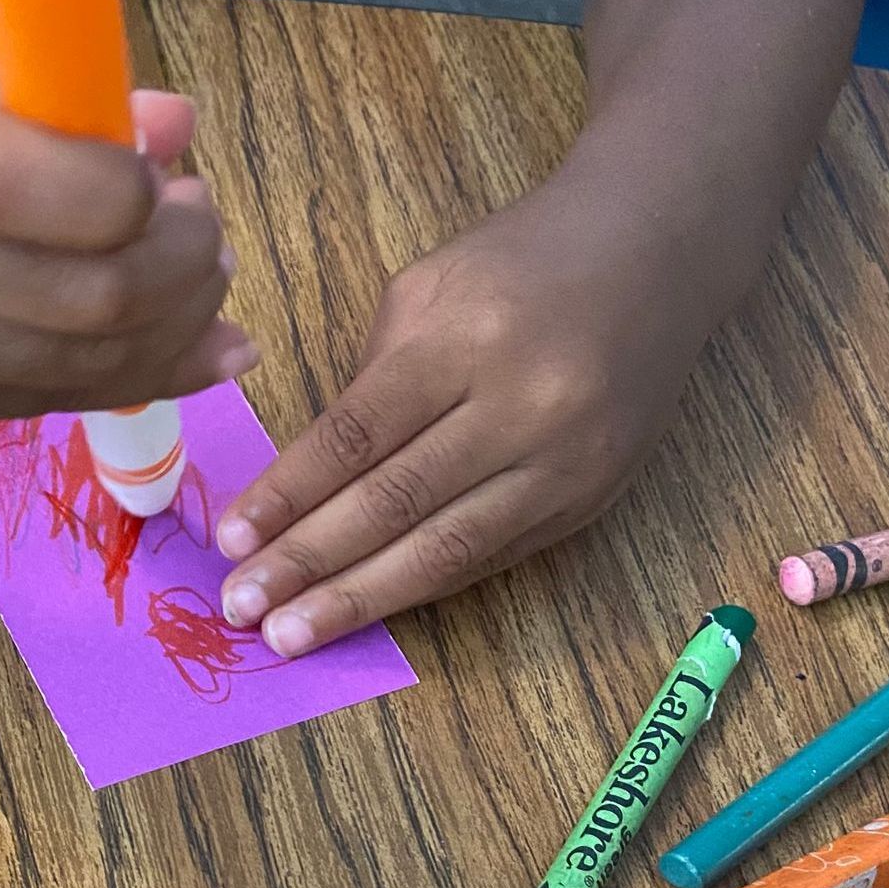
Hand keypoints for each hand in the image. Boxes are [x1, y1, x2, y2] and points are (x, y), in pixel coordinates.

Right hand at [0, 31, 256, 423]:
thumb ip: (33, 99)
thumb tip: (175, 132)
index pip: (46, 189)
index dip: (135, 180)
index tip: (156, 154)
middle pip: (96, 297)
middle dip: (186, 256)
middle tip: (196, 216)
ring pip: (93, 368)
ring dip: (177, 318)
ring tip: (191, 266)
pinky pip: (53, 404)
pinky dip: (140, 371)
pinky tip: (189, 340)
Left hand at [216, 178, 713, 653]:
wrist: (656, 253)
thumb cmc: (518, 264)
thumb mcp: (427, 290)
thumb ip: (371, 381)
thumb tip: (308, 479)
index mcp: (465, 342)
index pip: (357, 435)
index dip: (289, 494)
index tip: (232, 539)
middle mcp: (522, 409)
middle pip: (396, 503)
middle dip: (309, 562)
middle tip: (240, 606)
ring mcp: (565, 463)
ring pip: (447, 549)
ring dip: (359, 599)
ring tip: (290, 634)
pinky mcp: (588, 499)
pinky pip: (489, 556)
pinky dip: (419, 586)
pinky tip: (367, 610)